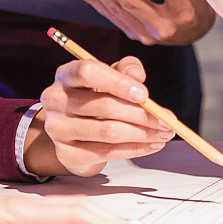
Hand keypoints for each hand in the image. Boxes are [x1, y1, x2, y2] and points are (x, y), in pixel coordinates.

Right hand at [28, 55, 173, 176]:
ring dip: (142, 134)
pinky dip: (134, 149)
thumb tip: (138, 76)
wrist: (72, 130)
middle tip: (167, 121)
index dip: (118, 83)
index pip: (88, 72)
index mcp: (66, 75)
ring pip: (108, 132)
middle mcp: (55, 100)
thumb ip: (126, 69)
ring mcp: (58, 129)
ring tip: (164, 134)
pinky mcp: (66, 153)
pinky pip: (106, 153)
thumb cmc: (95, 97)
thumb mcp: (109, 77)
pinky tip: (152, 145)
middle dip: (142, 115)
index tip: (145, 95)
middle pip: (103, 106)